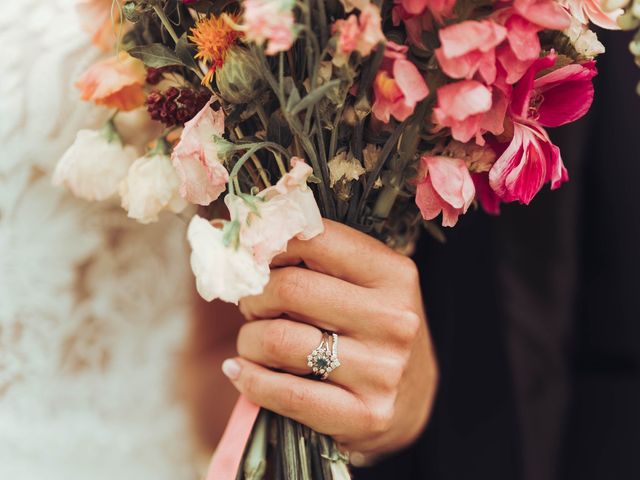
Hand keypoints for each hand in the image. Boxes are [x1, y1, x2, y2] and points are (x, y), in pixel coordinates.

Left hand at [222, 220, 437, 456]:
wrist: (413, 399)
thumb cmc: (373, 328)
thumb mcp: (364, 283)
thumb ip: (317, 258)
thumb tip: (234, 234)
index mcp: (394, 274)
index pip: (315, 239)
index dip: (269, 245)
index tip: (252, 257)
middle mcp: (393, 319)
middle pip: (289, 288)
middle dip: (254, 295)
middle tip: (251, 304)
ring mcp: (381, 371)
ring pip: (279, 340)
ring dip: (249, 339)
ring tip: (253, 341)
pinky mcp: (365, 416)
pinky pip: (285, 393)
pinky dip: (250, 379)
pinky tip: (241, 371)